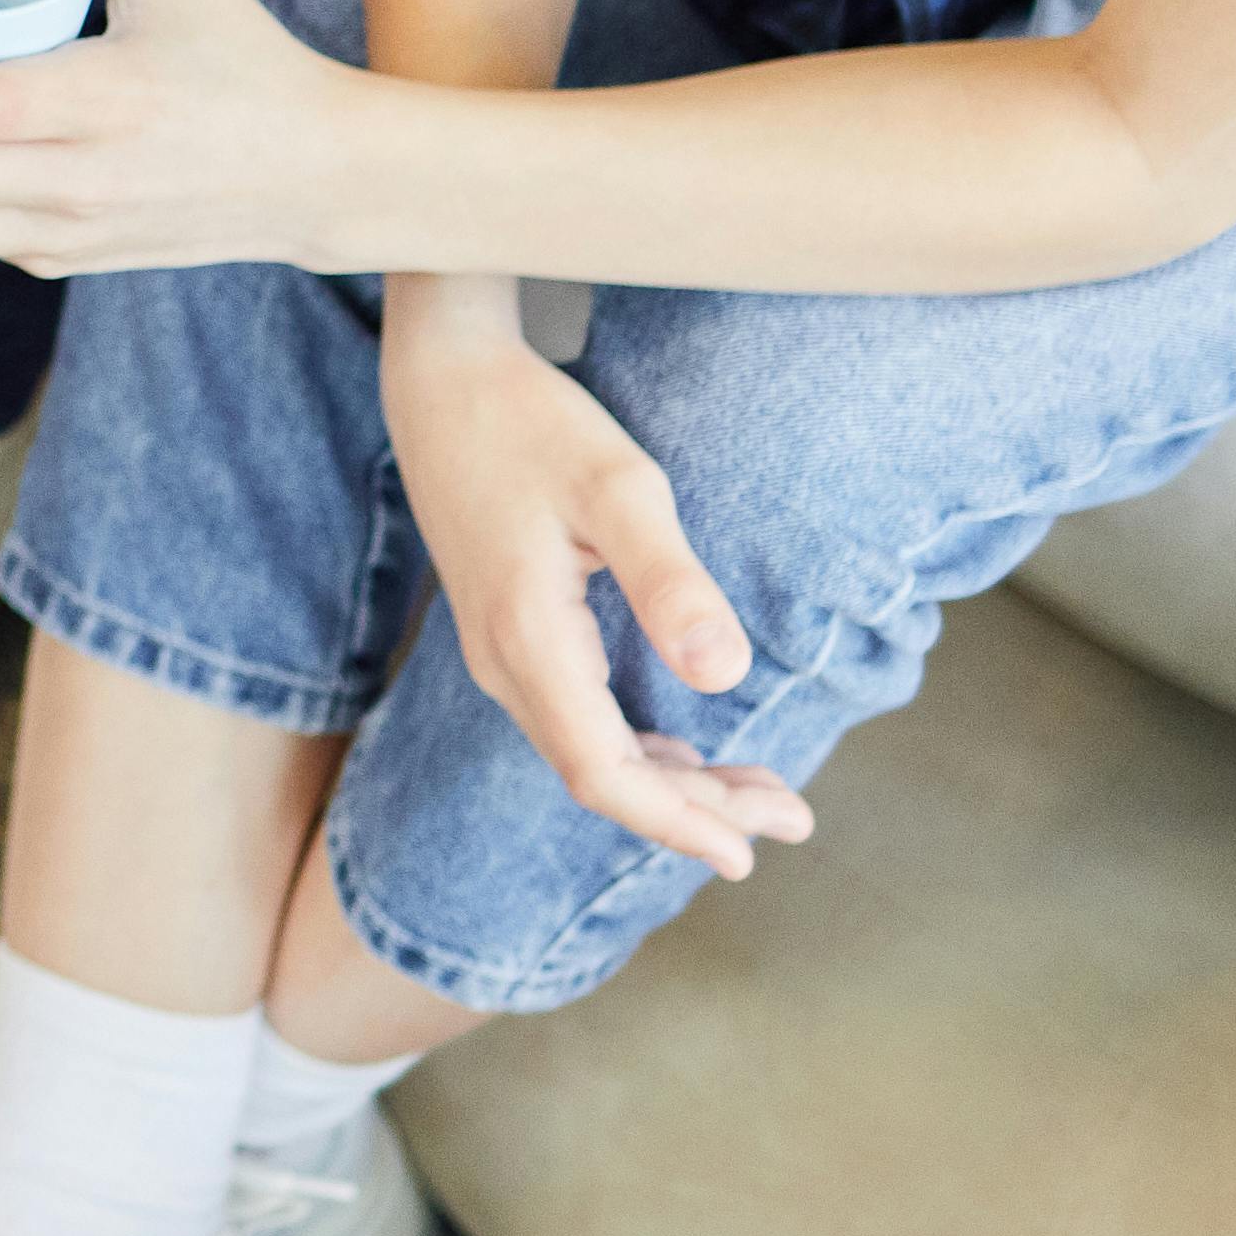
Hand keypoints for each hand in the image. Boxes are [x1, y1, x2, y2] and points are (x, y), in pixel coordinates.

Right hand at [376, 304, 810, 879]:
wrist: (442, 380)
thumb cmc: (533, 424)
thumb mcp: (619, 486)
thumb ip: (670, 581)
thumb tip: (726, 675)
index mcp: (529, 639)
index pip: (603, 772)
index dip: (675, 824)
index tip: (748, 855)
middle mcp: (505, 664)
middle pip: (602, 776)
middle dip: (697, 812)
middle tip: (793, 818)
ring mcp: (500, 653)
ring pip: (590, 753)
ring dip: (675, 785)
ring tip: (761, 796)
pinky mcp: (509, 634)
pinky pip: (576, 722)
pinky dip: (640, 750)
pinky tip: (689, 754)